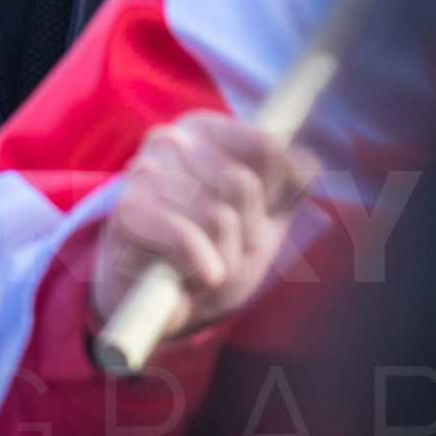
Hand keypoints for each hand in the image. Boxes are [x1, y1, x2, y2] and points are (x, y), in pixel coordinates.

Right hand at [91, 111, 316, 340]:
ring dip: (225, 260)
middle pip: (244, 186)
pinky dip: (201, 270)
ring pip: (219, 218)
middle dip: (246, 235)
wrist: (154, 306)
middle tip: (224, 250)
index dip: (272, 198)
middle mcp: (172, 138)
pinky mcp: (128, 211)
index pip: (267, 149)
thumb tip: (306, 160)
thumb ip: (290, 187)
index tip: (254, 219)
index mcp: (206, 129)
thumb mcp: (262, 221)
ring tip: (202, 265)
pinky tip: (189, 277)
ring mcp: (145, 170)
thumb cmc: (210, 253)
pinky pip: (189, 241)